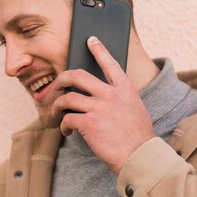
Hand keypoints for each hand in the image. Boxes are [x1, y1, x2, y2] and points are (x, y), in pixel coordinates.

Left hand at [53, 36, 154, 174]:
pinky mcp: (89, 123)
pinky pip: (68, 118)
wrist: (139, 156)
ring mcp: (99, 108)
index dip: (99, 50)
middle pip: (78, 76)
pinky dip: (64, 125)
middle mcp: (111, 94)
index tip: (90, 40)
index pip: (110, 63)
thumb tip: (100, 98)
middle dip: (62, 77)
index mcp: (125, 89)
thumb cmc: (138, 138)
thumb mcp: (135, 110)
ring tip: (58, 111)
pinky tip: (67, 131)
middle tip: (57, 82)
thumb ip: (120, 100)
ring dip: (58, 105)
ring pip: (68, 98)